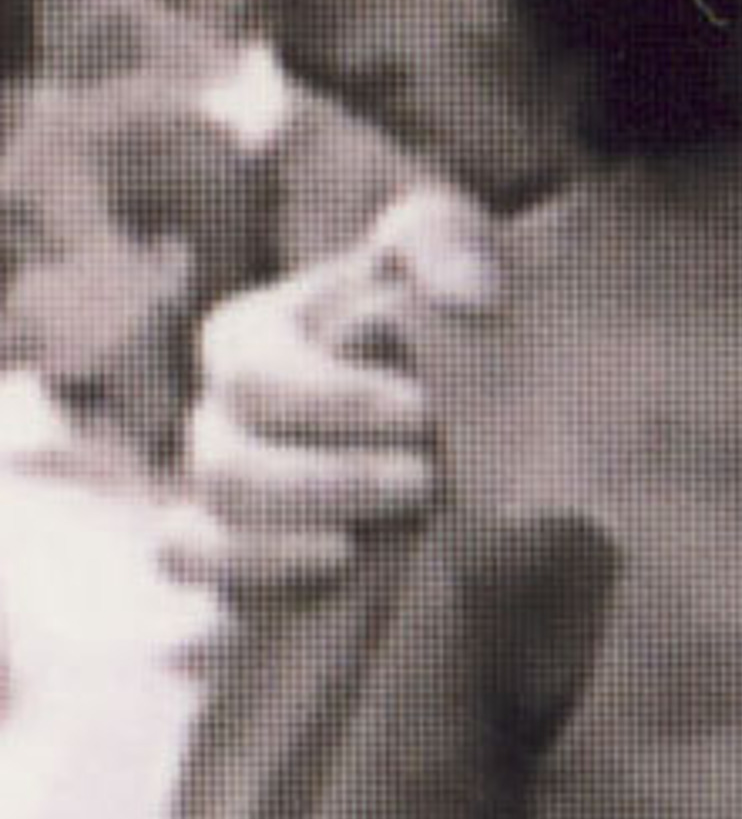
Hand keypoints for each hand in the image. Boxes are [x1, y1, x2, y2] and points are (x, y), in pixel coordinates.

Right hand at [159, 188, 501, 596]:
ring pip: (208, 531)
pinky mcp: (225, 549)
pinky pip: (195, 570)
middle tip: (430, 479)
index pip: (259, 378)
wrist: (436, 381)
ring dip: (304, 540)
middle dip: (337, 481)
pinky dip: (259, 577)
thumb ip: (444, 242)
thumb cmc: (423, 298)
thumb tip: (469, 292)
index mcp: (247, 335)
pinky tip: (346, 564)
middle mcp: (215, 414)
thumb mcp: (438, 242)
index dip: (339, 404)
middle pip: (232, 467)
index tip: (428, 412)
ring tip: (404, 529)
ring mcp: (214, 486)